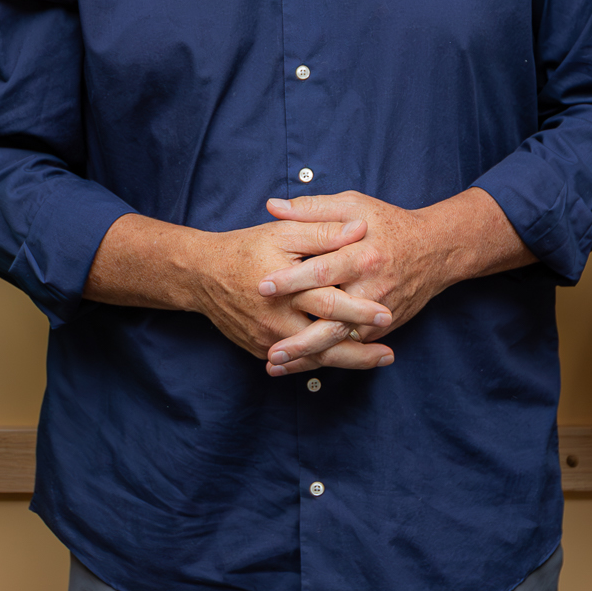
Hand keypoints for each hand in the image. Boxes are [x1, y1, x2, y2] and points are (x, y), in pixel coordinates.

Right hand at [189, 214, 395, 375]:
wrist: (202, 275)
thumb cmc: (246, 248)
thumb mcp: (284, 232)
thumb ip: (322, 232)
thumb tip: (360, 228)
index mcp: (286, 287)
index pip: (329, 302)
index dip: (359, 310)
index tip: (387, 314)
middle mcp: (276, 319)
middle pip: (324, 341)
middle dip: (359, 349)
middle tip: (390, 353)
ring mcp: (267, 339)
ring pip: (313, 358)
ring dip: (347, 362)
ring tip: (377, 360)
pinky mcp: (260, 350)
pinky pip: (296, 361)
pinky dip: (321, 362)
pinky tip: (344, 361)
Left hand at [257, 188, 526, 374]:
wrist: (435, 250)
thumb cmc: (388, 224)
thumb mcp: (353, 206)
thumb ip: (312, 209)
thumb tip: (272, 206)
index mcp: (363, 254)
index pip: (323, 270)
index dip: (293, 280)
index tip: (263, 287)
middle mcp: (372, 288)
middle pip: (333, 318)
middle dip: (301, 338)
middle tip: (270, 350)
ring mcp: (379, 313)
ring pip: (341, 341)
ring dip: (308, 356)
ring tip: (274, 365)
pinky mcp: (383, 328)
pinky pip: (352, 348)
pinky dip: (325, 359)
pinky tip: (297, 367)